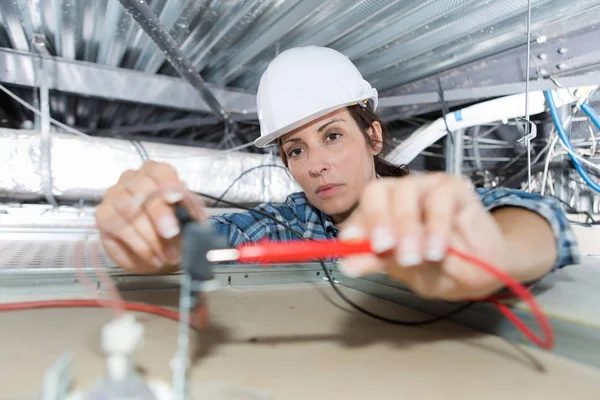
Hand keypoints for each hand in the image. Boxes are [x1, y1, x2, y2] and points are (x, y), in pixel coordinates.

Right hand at [95, 161, 205, 273]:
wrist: (163, 250)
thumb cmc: (177, 228)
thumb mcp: (190, 219)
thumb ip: (190, 214)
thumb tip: (187, 217)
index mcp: (156, 173)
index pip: (160, 172)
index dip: (168, 184)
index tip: (176, 198)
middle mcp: (131, 180)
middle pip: (142, 190)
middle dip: (158, 213)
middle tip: (171, 233)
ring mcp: (114, 197)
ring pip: (128, 212)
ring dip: (149, 237)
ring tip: (166, 254)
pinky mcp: (103, 218)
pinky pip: (116, 230)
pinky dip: (137, 247)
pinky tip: (152, 257)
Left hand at [338, 174, 511, 300]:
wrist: (489, 270)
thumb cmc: (445, 268)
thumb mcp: (409, 273)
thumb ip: (380, 263)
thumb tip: (347, 264)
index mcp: (384, 215)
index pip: (360, 212)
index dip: (355, 225)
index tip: (351, 243)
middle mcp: (401, 196)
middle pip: (377, 191)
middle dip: (377, 219)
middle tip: (384, 247)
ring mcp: (427, 188)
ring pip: (406, 190)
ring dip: (407, 226)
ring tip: (414, 257)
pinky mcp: (455, 187)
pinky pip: (440, 198)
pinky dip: (435, 225)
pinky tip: (437, 249)